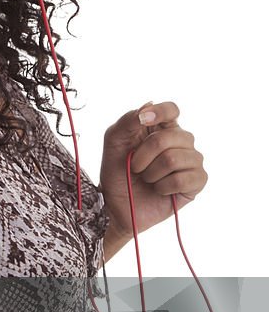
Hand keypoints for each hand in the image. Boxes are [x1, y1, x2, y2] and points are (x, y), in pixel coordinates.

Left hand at [99, 100, 207, 239]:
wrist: (117, 206)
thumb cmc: (117, 173)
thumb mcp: (114, 142)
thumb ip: (127, 121)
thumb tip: (149, 105)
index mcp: (161, 127)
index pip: (171, 109)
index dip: (160, 111)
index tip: (143, 120)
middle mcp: (181, 141)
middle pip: (171, 136)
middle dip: (144, 155)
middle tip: (135, 167)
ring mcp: (192, 160)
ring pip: (174, 159)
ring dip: (152, 173)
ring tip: (147, 179)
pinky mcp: (197, 181)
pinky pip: (183, 179)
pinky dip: (163, 186)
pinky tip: (159, 190)